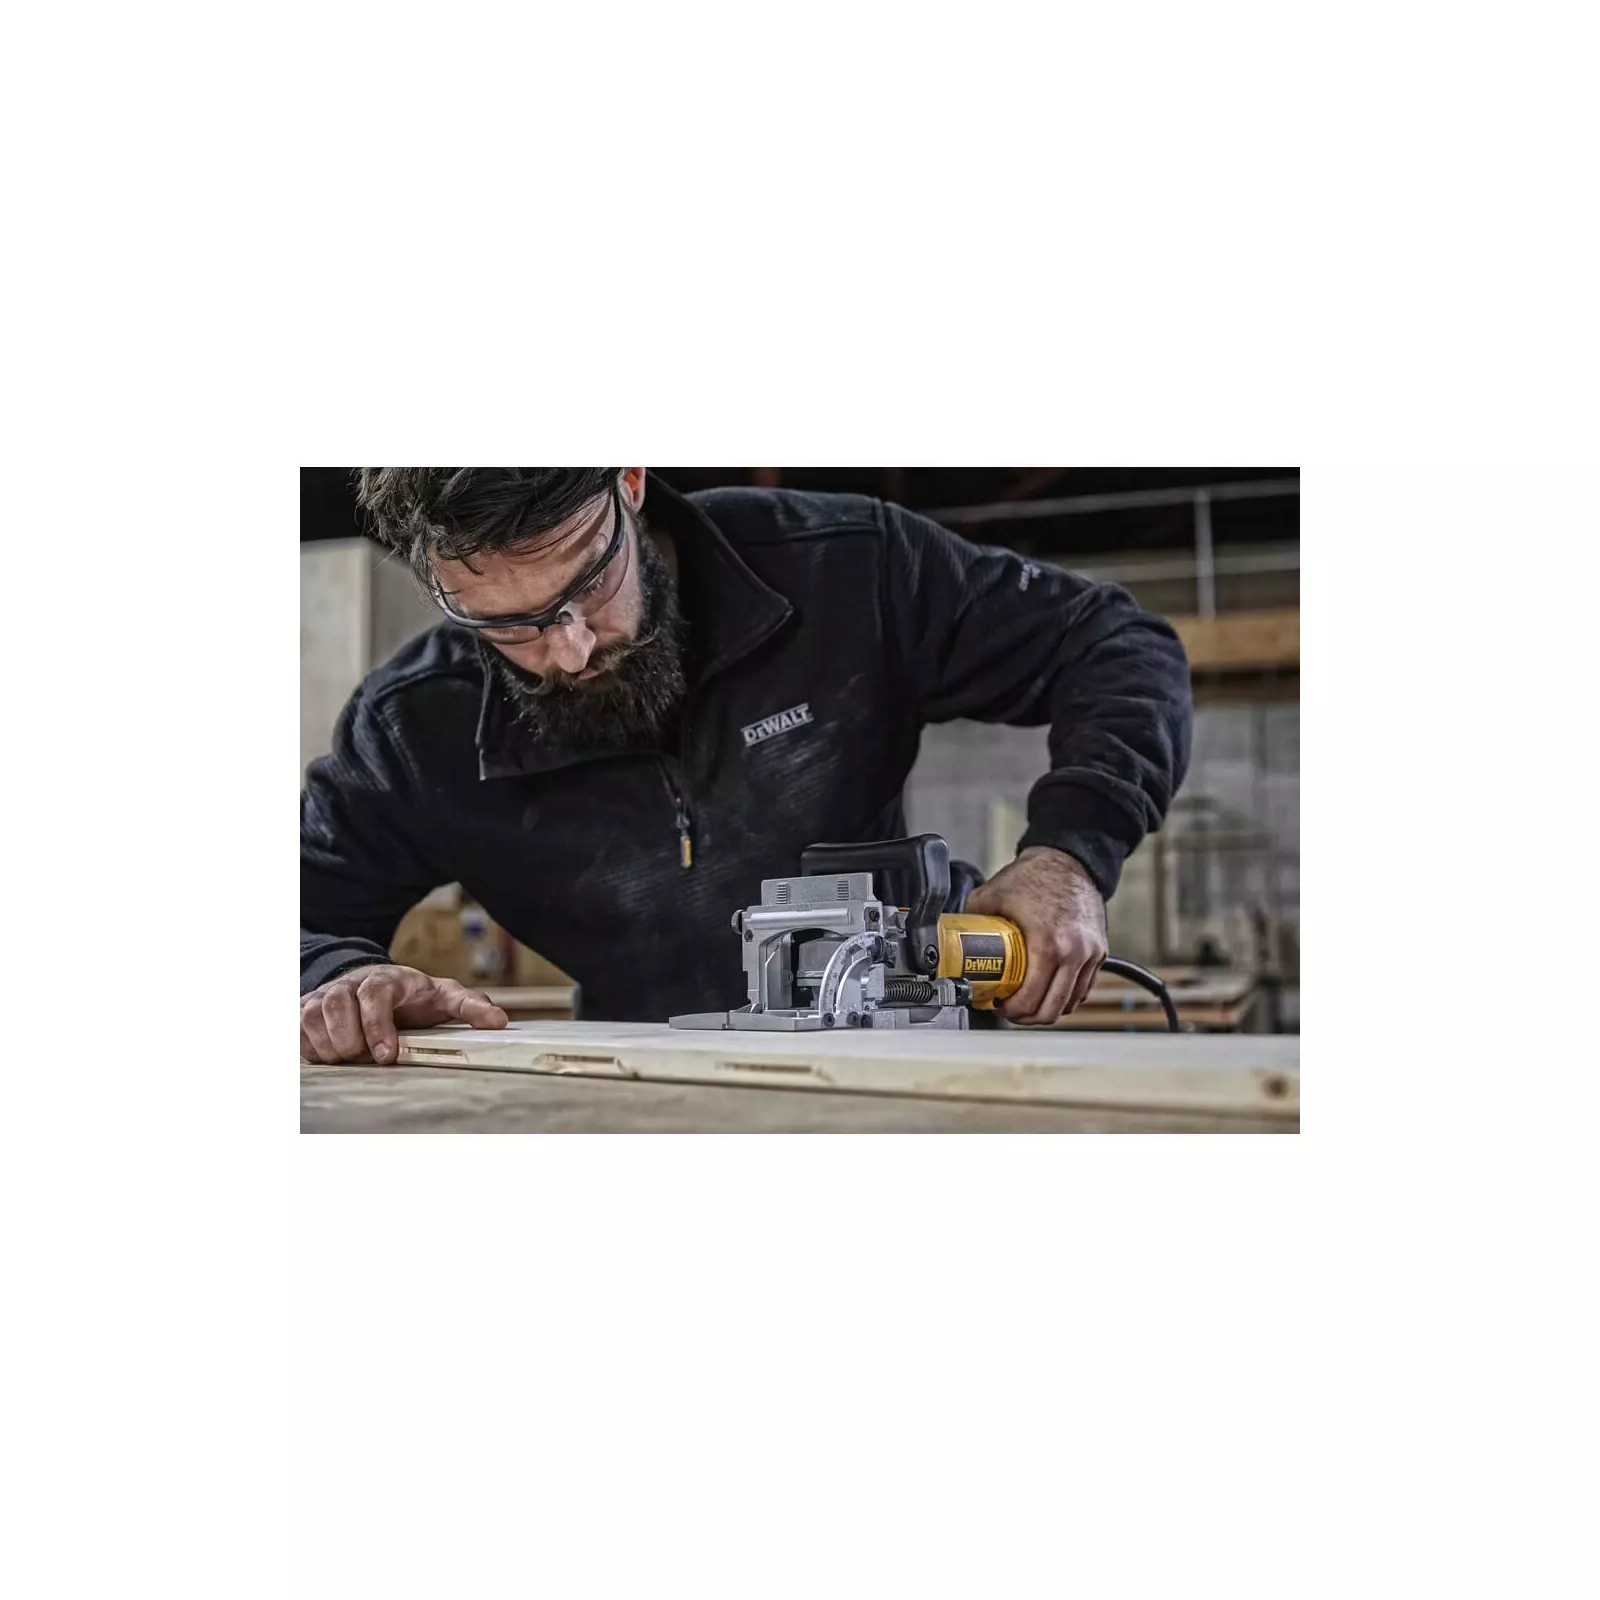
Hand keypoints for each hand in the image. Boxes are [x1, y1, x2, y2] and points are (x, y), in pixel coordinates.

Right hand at [300, 964, 508, 1063]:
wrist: (377, 984)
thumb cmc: (413, 996)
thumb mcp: (444, 997)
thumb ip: (470, 1007)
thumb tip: (498, 1021)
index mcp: (387, 979)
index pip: (374, 994)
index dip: (377, 1025)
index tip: (386, 1055)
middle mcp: (351, 984)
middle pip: (337, 1006)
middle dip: (351, 1039)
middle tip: (367, 1058)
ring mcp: (326, 995)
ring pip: (313, 1017)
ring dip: (330, 1045)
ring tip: (350, 1057)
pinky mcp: (306, 1010)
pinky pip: (297, 1028)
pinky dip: (309, 1045)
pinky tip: (329, 1054)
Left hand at [962, 847, 1107, 1024]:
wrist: (1068, 860)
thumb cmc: (1035, 876)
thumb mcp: (991, 897)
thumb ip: (970, 922)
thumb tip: (951, 940)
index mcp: (1048, 944)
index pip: (1030, 999)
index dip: (1011, 1011)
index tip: (999, 1005)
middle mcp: (1075, 953)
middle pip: (1052, 1010)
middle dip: (1027, 1017)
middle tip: (1011, 1011)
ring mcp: (1091, 954)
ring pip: (1071, 1003)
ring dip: (1048, 1009)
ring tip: (1029, 1002)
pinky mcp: (1100, 952)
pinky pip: (1085, 988)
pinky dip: (1067, 996)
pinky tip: (1049, 991)